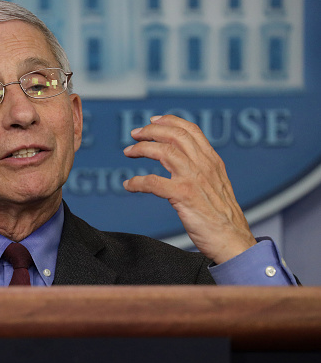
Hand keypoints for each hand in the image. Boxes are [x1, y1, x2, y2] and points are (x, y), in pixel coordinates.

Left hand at [123, 115, 255, 263]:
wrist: (234, 241)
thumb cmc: (224, 218)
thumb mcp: (217, 185)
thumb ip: (203, 170)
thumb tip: (185, 161)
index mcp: (212, 162)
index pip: (191, 131)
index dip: (170, 121)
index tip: (153, 121)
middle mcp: (204, 166)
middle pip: (175, 135)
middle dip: (151, 130)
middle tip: (134, 134)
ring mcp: (194, 179)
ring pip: (164, 152)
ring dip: (142, 148)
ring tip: (129, 152)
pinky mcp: (184, 196)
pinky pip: (153, 182)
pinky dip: (138, 182)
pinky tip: (129, 185)